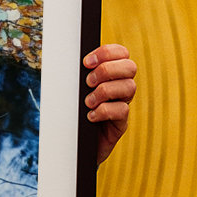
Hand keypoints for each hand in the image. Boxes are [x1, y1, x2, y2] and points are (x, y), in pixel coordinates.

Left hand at [83, 43, 136, 164]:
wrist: (74, 144)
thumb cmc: (72, 112)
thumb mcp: (74, 90)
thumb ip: (77, 74)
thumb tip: (66, 58)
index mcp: (111, 74)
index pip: (121, 53)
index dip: (107, 52)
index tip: (86, 62)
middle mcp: (121, 87)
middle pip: (130, 67)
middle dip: (107, 70)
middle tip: (88, 82)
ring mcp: (123, 104)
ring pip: (129, 87)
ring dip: (104, 91)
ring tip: (87, 102)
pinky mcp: (121, 123)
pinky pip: (122, 110)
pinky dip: (104, 111)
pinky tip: (90, 116)